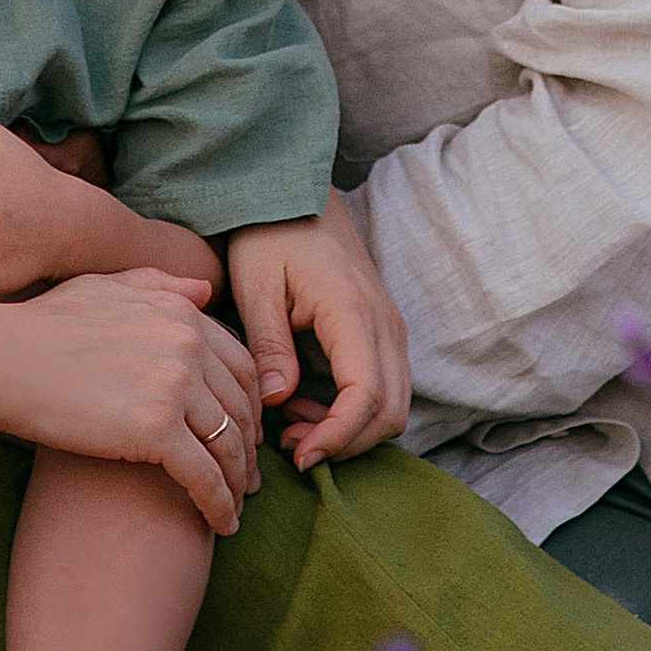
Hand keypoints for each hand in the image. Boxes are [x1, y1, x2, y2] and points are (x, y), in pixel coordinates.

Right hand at [0, 269, 262, 532]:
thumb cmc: (41, 325)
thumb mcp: (103, 288)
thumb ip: (157, 285)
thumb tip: (204, 291)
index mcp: (180, 312)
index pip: (241, 365)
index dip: (251, 403)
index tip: (246, 432)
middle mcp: (188, 344)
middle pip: (242, 407)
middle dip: (250, 446)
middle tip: (249, 478)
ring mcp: (175, 385)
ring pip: (229, 444)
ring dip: (238, 481)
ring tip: (235, 507)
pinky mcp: (156, 430)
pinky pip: (204, 476)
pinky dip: (218, 504)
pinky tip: (220, 524)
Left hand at [225, 196, 409, 467]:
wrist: (294, 194)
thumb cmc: (269, 236)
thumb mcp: (256, 286)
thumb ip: (270, 345)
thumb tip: (278, 402)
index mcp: (352, 312)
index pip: (366, 396)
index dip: (337, 437)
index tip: (298, 455)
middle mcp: (384, 323)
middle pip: (390, 412)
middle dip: (345, 443)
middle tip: (291, 448)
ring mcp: (389, 326)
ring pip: (394, 404)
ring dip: (351, 431)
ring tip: (293, 428)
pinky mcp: (382, 330)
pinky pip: (385, 386)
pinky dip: (355, 412)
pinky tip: (306, 406)